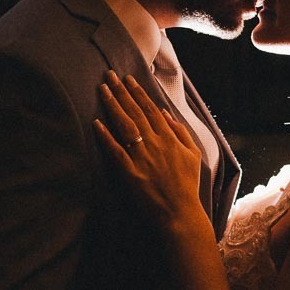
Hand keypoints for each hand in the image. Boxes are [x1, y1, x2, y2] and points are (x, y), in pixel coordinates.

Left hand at [94, 71, 204, 232]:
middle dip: (121, 92)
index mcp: (170, 138)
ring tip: (102, 90)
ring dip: (113, 106)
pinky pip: (115, 151)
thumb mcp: (193, 155)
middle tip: (109, 75)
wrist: (181, 213)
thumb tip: (166, 113)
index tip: (127, 79)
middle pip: (135, 112)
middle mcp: (155, 144)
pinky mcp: (130, 173)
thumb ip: (181, 132)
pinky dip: (106, 136)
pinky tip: (96, 123)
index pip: (151, 109)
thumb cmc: (187, 186)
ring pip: (125, 126)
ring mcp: (142, 158)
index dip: (138, 93)